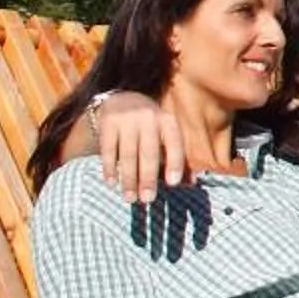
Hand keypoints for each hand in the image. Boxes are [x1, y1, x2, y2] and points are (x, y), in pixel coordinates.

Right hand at [92, 89, 186, 203]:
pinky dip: (110, 168)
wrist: (122, 98)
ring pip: (128, 155)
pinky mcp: (108, 122)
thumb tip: (190, 183)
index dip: (175, 163)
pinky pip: (108, 150)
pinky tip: (111, 183)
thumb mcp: (164, 135)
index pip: (174, 144)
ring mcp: (127, 119)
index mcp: (167, 121)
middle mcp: (149, 117)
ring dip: (128, 179)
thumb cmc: (149, 126)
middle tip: (147, 199)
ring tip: (129, 198)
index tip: (173, 183)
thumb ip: (176, 158)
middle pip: (149, 153)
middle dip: (148, 178)